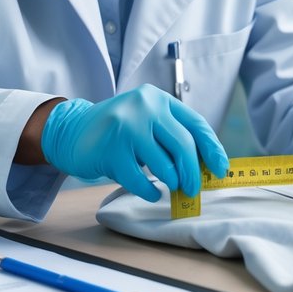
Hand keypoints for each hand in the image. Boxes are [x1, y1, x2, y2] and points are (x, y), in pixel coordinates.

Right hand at [40, 85, 228, 201]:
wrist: (72, 131)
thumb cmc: (118, 131)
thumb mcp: (147, 121)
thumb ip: (172, 136)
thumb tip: (205, 167)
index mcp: (158, 99)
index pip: (196, 124)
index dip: (212, 149)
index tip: (221, 169)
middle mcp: (144, 107)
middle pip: (183, 145)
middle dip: (194, 172)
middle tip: (195, 189)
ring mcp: (126, 127)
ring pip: (163, 165)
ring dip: (172, 181)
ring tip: (171, 186)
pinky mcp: (110, 149)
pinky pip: (139, 179)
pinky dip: (149, 190)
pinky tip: (151, 192)